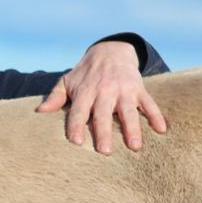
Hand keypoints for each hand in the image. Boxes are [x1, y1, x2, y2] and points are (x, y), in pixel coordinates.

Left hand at [35, 42, 167, 153]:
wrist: (110, 51)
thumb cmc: (85, 73)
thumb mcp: (67, 81)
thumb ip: (55, 97)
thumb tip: (39, 112)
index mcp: (85, 92)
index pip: (78, 111)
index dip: (76, 126)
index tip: (77, 142)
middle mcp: (104, 91)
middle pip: (103, 114)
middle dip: (104, 132)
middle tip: (105, 151)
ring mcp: (123, 90)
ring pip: (128, 111)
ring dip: (132, 128)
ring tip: (135, 147)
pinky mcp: (139, 89)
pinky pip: (149, 103)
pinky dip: (156, 115)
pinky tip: (162, 129)